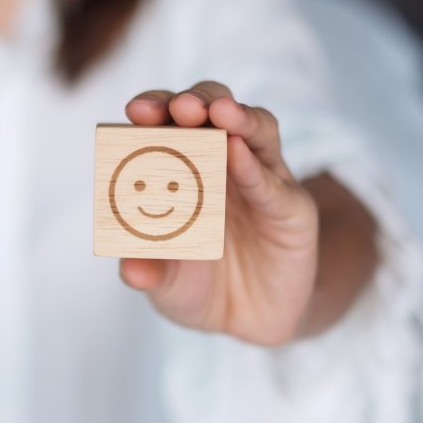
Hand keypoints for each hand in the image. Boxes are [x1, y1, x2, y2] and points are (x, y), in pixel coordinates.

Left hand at [120, 81, 318, 345]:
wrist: (248, 322)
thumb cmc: (196, 283)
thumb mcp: (165, 281)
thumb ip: (148, 270)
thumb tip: (130, 270)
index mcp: (182, 164)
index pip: (168, 122)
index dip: (155, 108)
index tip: (136, 110)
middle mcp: (223, 160)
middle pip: (214, 109)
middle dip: (196, 101)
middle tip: (180, 107)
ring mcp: (262, 179)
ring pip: (257, 130)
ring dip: (237, 116)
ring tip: (219, 112)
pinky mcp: (293, 208)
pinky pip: (274, 184)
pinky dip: (255, 168)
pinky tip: (239, 155)